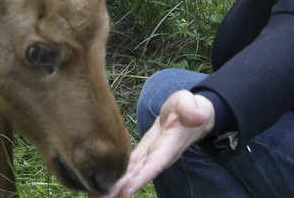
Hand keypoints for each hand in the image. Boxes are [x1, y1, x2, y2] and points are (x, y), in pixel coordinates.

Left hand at [92, 90, 214, 197]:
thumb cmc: (190, 108)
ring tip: (95, 197)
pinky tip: (102, 184)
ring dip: (114, 186)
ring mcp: (150, 157)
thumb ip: (193, 110)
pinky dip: (116, 176)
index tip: (124, 190)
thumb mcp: (191, 104)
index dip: (140, 177)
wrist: (190, 115)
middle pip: (138, 175)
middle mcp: (159, 156)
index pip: (154, 163)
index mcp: (170, 145)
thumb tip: (199, 115)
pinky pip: (128, 167)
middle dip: (120, 189)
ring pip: (130, 174)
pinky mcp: (143, 153)